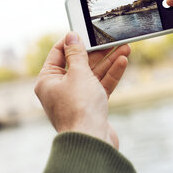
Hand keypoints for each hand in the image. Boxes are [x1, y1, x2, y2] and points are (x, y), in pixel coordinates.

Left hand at [34, 32, 129, 148]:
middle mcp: (60, 88)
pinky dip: (111, 75)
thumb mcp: (78, 74)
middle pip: (80, 63)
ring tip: (124, 48)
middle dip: (98, 52)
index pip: (58, 54)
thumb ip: (77, 54)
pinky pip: (101, 86)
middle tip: (112, 40)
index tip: (85, 32)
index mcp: (48, 80)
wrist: (91, 140)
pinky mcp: (91, 105)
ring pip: (94, 74)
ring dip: (109, 61)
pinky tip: (122, 62)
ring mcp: (77, 97)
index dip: (72, 42)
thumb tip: (71, 36)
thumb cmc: (79, 108)